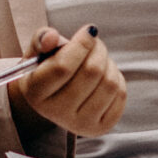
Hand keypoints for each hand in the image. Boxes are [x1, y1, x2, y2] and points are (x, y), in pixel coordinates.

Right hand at [9, 26, 125, 137]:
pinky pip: (120, 95)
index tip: (89, 30)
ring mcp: (80, 124)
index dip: (81, 44)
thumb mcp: (38, 52)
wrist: (53, 99)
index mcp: (36, 93)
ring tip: (98, 58)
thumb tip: (51, 37)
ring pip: (109, 83)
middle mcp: (56, 113)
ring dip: (108, 63)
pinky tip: (103, 75)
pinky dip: (116, 78)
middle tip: (95, 43)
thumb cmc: (47, 69)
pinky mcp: (100, 127)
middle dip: (98, 50)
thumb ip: (42, 39)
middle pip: (91, 73)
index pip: (63, 67)